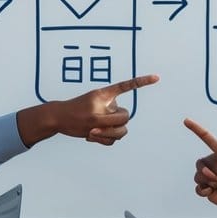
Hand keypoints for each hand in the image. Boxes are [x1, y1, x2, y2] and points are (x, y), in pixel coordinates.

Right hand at [17, 74, 159, 146]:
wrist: (58, 116)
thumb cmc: (79, 108)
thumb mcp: (94, 100)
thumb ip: (109, 109)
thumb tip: (122, 124)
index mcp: (102, 93)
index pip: (124, 86)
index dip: (141, 82)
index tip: (157, 77)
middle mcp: (100, 105)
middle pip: (125, 115)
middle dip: (120, 120)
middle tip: (107, 120)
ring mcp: (97, 119)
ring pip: (121, 129)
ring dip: (116, 132)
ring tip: (102, 130)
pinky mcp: (93, 132)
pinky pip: (112, 140)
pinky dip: (107, 139)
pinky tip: (95, 136)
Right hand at [184, 118, 216, 217]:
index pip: (207, 139)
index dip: (196, 129)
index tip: (187, 121)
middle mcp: (211, 164)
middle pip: (200, 163)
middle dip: (211, 172)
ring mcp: (207, 176)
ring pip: (198, 175)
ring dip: (210, 181)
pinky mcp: (205, 188)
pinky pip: (197, 187)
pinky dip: (205, 190)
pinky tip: (213, 191)